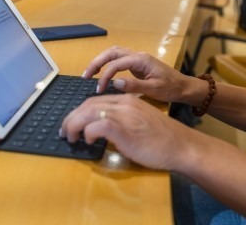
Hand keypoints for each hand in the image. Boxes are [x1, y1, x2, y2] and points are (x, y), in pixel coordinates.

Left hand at [60, 94, 200, 169]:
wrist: (181, 145)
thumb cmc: (163, 139)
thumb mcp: (140, 123)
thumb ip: (123, 121)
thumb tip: (103, 130)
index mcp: (128, 100)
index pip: (95, 101)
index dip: (79, 112)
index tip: (72, 123)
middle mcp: (124, 103)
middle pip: (88, 105)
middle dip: (71, 118)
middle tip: (64, 132)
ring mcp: (123, 115)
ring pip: (88, 113)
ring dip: (73, 125)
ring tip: (70, 137)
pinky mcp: (122, 129)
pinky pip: (96, 126)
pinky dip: (87, 133)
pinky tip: (87, 141)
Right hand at [83, 46, 202, 103]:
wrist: (183, 87)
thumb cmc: (171, 88)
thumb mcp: (154, 89)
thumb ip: (134, 86)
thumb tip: (115, 83)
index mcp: (141, 60)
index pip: (116, 64)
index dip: (105, 76)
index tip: (99, 89)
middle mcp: (138, 56)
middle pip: (112, 52)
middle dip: (97, 62)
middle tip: (85, 75)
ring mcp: (137, 58)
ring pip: (114, 53)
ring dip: (101, 61)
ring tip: (89, 73)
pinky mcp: (137, 64)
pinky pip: (118, 59)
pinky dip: (108, 63)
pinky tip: (102, 73)